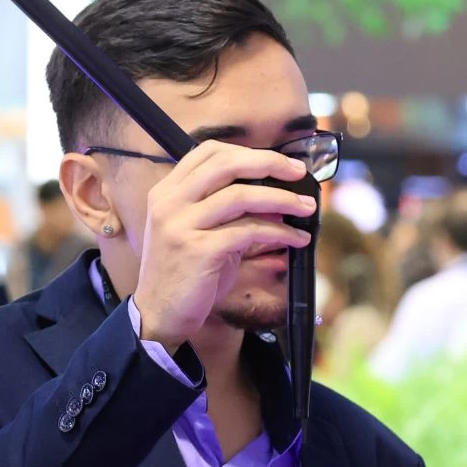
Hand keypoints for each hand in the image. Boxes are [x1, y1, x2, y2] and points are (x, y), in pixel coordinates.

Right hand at [132, 142, 316, 349]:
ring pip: (242, 196)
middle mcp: (170, 203)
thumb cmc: (185, 274)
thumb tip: (276, 196)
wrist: (159, 314)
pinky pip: (248, 231)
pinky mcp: (199, 250)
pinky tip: (296, 239)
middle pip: (227, 164)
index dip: (248, 152)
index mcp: (167, 192)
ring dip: (283, 199)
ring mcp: (181, 225)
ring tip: (307, 208)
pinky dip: (279, 232)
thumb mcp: (199, 232)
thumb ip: (228, 211)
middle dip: (270, 164)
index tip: (278, 162)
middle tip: (299, 173)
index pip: (209, 152)